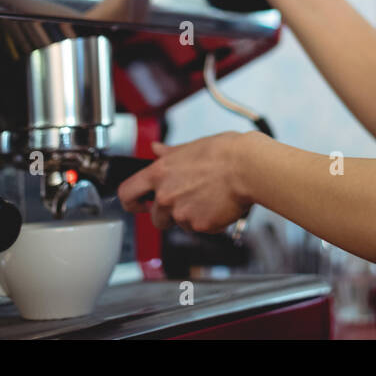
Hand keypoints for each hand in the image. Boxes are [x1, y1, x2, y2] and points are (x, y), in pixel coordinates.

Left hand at [116, 133, 253, 233]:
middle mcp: (166, 196)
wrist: (248, 168)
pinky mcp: (200, 226)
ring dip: (190, 216)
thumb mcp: (191, 146)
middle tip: (187, 201)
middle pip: (155, 217)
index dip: (131, 201)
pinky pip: (200, 228)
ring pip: (179, 224)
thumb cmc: (225, 154)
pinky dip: (208, 221)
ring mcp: (182, 213)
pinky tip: (219, 205)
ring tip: (208, 198)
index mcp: (159, 173)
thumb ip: (169, 153)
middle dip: (168, 214)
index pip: (127, 193)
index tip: (138, 203)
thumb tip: (156, 149)